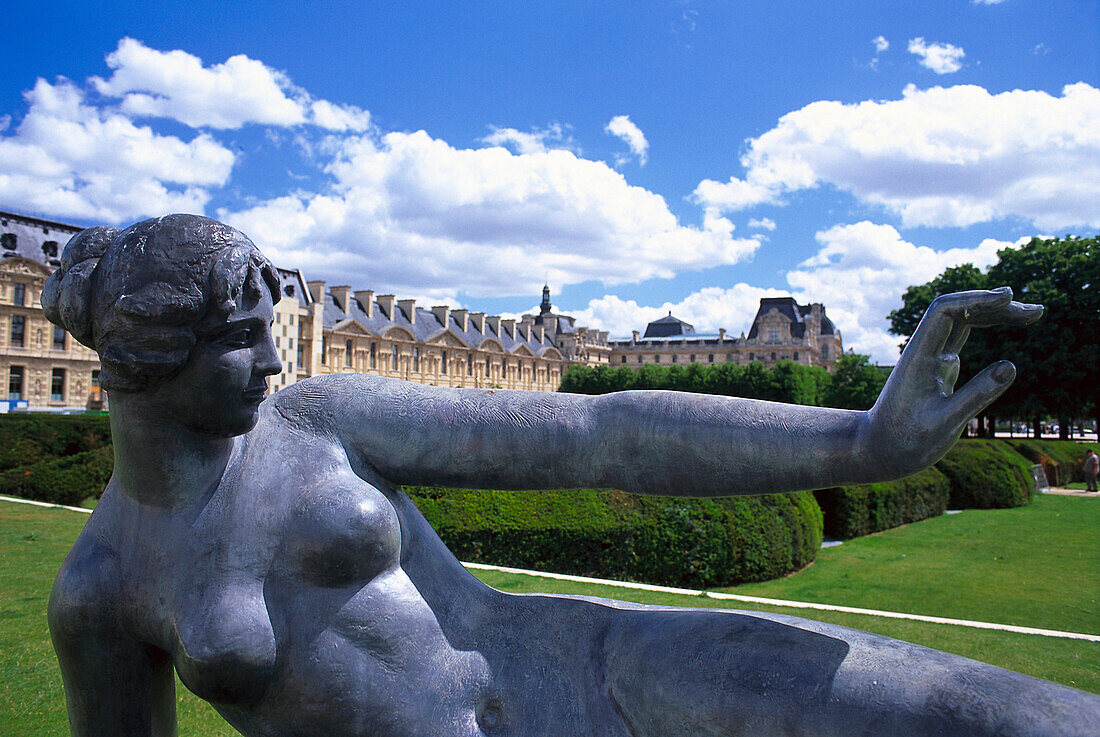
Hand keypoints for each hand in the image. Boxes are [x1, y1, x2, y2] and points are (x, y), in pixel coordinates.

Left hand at [863, 287, 1041, 476]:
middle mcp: (924, 350)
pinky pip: (962, 336)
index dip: (976, 299)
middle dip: (995, 305)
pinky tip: (1010, 322)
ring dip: (995, 313)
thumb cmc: (906, 441)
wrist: (880, 450)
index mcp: (919, 357)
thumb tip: (1011, 366)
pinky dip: (986, 327)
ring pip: (963, 321)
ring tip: (1034, 314)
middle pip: (958, 311)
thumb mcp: (945, 423)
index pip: (944, 311)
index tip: (1009, 298)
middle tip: (1037, 311)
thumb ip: (975, 395)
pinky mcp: (939, 366)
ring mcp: (931, 356)